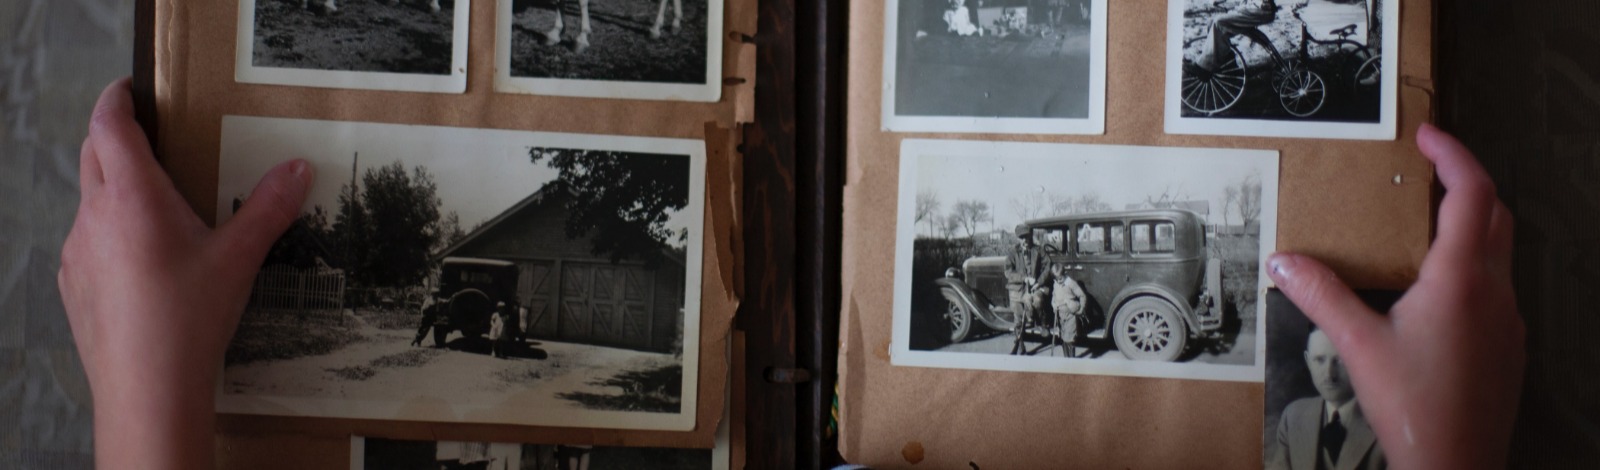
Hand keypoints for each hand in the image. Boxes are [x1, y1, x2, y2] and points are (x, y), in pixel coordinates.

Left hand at [57, 78, 312, 467]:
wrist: (146, 387)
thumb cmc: (190, 316)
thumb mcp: (239, 258)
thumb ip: (270, 208)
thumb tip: (298, 168)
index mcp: (132, 197)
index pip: (109, 126)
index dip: (116, 99)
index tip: (130, 88)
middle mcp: (94, 216)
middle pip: (92, 155)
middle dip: (114, 137)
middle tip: (150, 136)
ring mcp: (76, 251)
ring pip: (89, 201)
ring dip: (114, 189)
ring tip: (157, 207)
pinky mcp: (72, 284)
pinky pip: (87, 242)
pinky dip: (110, 232)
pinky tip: (144, 262)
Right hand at [1267, 124, 1522, 469]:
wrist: (1457, 463)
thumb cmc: (1416, 408)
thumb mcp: (1357, 345)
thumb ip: (1320, 296)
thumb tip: (1284, 261)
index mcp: (1461, 279)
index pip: (1472, 193)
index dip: (1454, 154)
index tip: (1429, 135)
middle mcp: (1494, 291)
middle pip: (1496, 213)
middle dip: (1465, 182)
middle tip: (1427, 171)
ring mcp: (1506, 319)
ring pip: (1500, 250)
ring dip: (1470, 224)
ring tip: (1423, 225)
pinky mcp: (1506, 344)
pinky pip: (1496, 286)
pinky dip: (1471, 265)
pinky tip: (1432, 289)